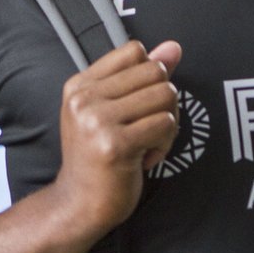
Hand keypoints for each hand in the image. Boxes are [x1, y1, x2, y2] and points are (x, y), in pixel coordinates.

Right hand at [52, 39, 182, 234]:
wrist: (79, 205)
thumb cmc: (98, 158)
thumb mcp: (113, 110)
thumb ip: (143, 76)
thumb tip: (174, 47)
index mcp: (80, 85)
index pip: (134, 51)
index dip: (149, 75)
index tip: (138, 104)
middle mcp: (85, 98)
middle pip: (155, 71)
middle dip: (164, 100)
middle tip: (149, 126)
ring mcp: (97, 121)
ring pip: (165, 95)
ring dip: (167, 124)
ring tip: (147, 142)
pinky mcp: (115, 145)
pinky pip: (165, 123)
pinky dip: (165, 143)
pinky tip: (145, 157)